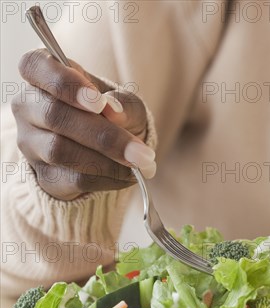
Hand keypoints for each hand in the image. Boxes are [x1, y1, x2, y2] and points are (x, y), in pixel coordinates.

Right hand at [12, 49, 155, 199]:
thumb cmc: (111, 114)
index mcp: (42, 74)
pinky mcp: (44, 176)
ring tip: (140, 163)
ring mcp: (31, 144)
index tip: (98, 102)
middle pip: (54, 115)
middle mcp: (27, 107)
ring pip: (60, 151)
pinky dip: (106, 178)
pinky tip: (129, 176)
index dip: (65, 83)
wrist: (109, 151)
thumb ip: (121, 103)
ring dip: (107, 161)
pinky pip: (73, 178)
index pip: (35, 67)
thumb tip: (114, 112)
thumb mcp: (124, 101)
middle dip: (102, 135)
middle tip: (140, 151)